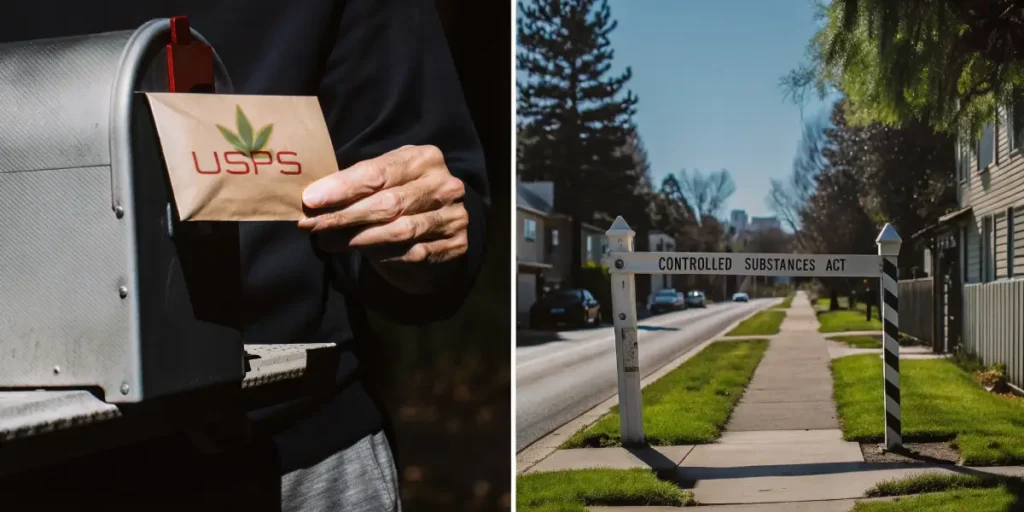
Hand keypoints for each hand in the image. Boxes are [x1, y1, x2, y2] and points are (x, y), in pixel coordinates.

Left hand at [298, 145, 468, 290]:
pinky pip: (413, 254)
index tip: (310, 199)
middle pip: (389, 203)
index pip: (379, 173)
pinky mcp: (457, 245)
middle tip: (313, 225)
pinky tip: (361, 253)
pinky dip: (383, 255)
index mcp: (425, 158)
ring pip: (400, 231)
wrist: (438, 228)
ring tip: (328, 241)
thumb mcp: (384, 180)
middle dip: (345, 216)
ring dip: (358, 239)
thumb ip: (356, 184)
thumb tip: (312, 199)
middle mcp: (445, 185)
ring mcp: (455, 216)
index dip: (343, 187)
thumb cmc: (401, 197)